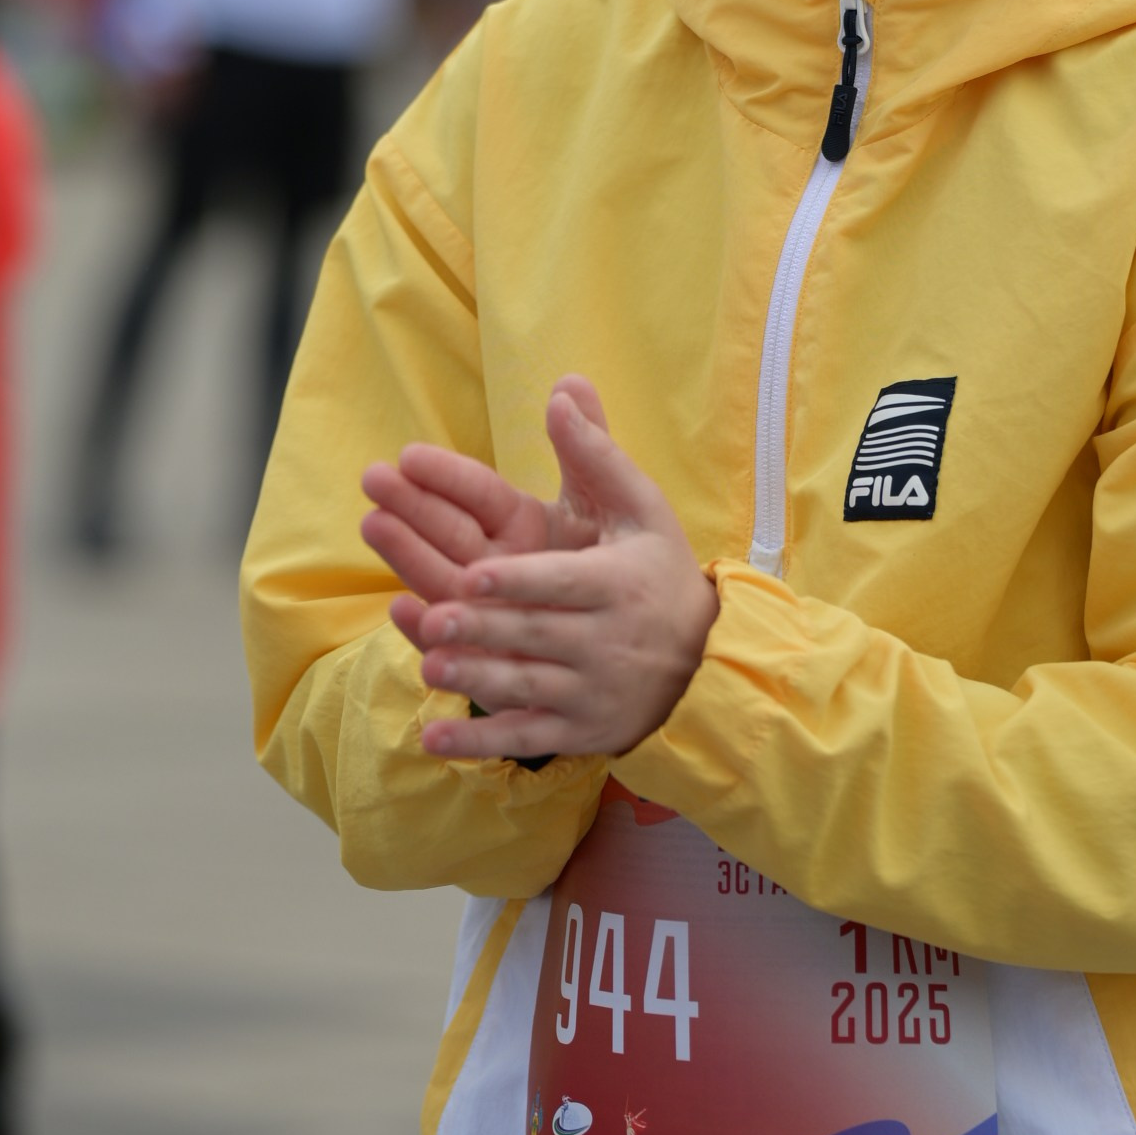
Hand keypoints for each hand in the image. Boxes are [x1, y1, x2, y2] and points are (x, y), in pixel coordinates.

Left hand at [359, 377, 717, 760]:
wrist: (706, 662)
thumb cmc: (660, 572)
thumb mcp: (640, 510)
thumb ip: (596, 454)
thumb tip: (561, 391)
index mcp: (618, 584)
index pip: (563, 583)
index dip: (518, 582)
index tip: (472, 576)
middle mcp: (607, 642)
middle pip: (537, 635)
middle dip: (484, 628)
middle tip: (433, 618)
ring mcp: (592, 692)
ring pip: (527, 687)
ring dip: (477, 681)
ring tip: (429, 667)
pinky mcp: (580, 730)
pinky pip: (526, 738)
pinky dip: (480, 744)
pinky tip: (435, 741)